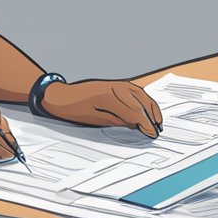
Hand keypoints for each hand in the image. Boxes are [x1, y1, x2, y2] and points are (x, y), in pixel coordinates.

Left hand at [39, 80, 163, 137]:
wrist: (60, 95)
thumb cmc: (73, 108)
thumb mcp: (94, 119)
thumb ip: (116, 120)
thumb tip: (134, 124)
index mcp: (109, 96)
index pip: (133, 112)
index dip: (145, 124)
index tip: (152, 134)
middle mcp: (115, 86)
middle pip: (140, 102)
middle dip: (151, 116)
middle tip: (157, 130)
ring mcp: (116, 84)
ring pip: (140, 94)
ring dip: (151, 107)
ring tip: (158, 121)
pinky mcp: (114, 84)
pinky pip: (134, 91)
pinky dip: (143, 100)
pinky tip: (147, 108)